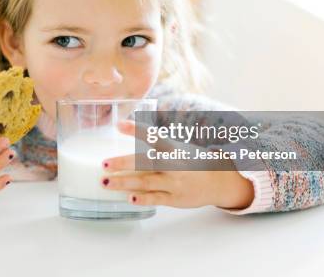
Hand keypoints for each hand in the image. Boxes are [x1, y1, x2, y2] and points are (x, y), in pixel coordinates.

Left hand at [100, 120, 254, 209]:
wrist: (219, 181)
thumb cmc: (192, 161)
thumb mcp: (177, 147)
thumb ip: (156, 145)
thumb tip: (129, 131)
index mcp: (173, 148)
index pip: (152, 136)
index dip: (136, 130)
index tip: (119, 125)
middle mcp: (173, 164)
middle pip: (145, 162)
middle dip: (123, 163)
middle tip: (104, 163)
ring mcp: (174, 182)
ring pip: (146, 182)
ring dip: (124, 183)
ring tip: (105, 182)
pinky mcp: (175, 198)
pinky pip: (156, 198)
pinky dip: (143, 199)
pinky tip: (128, 198)